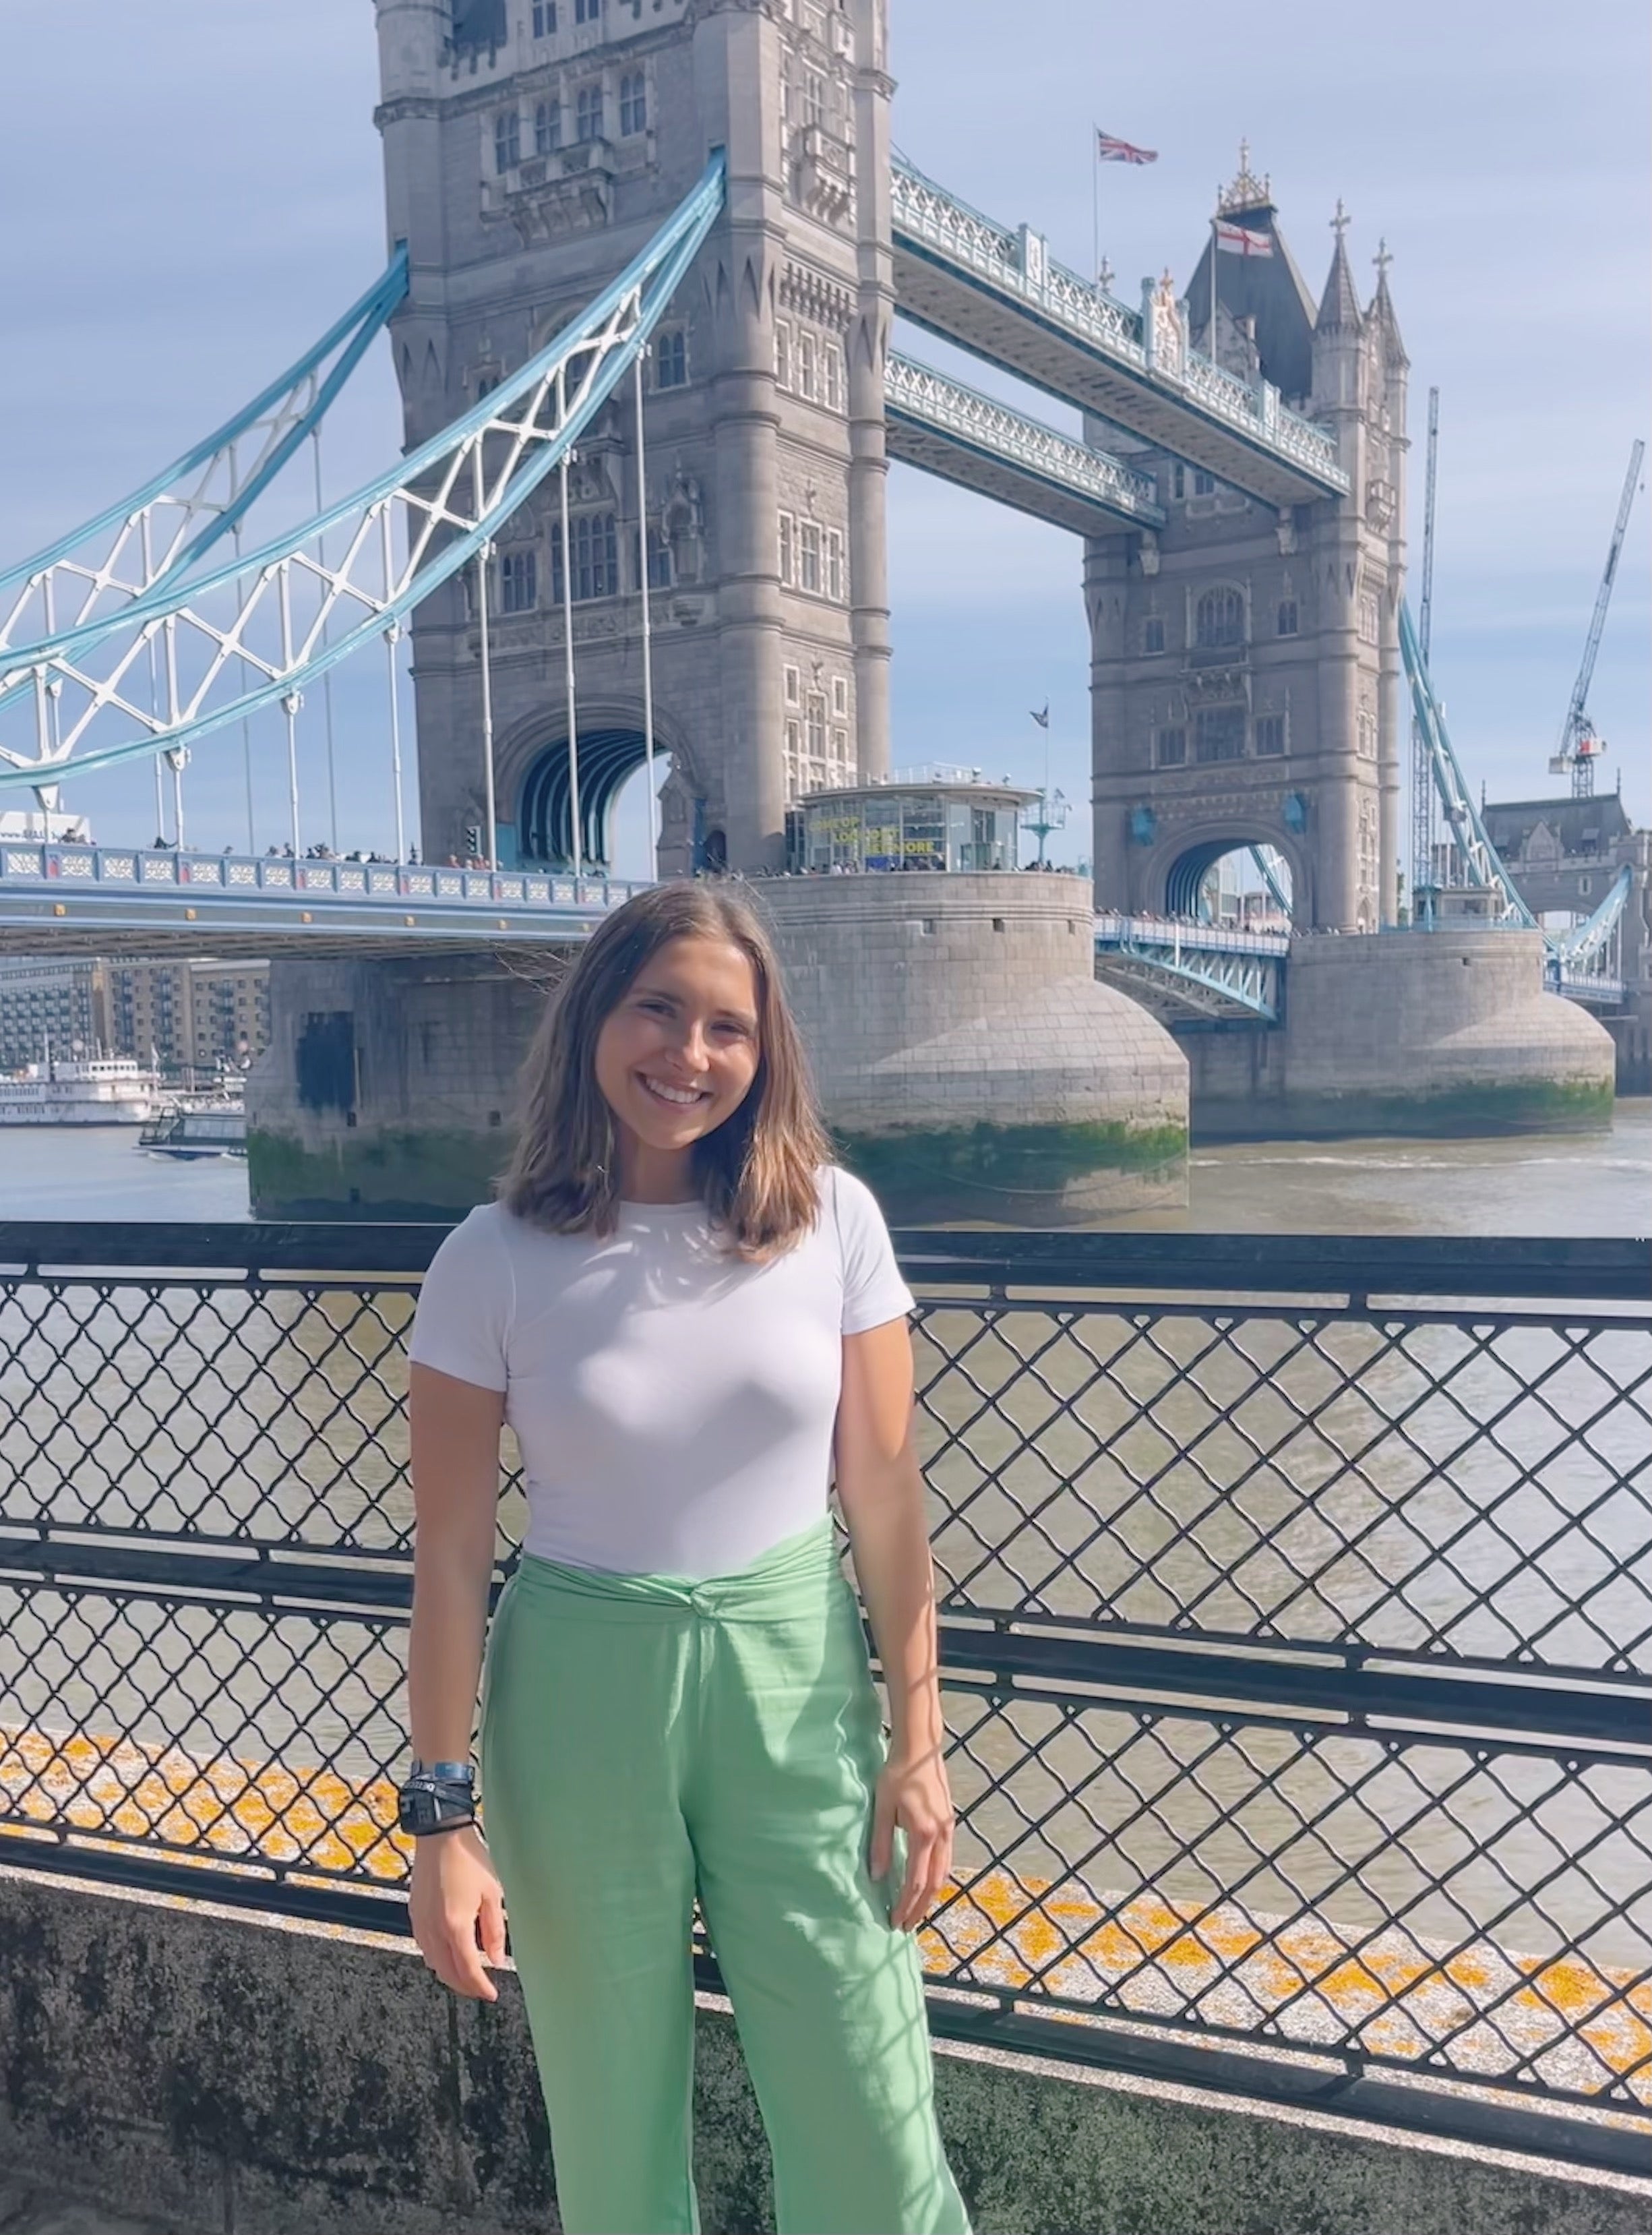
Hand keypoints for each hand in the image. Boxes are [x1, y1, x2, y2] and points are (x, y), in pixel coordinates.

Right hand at [408, 1823, 506, 1998]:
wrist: (440, 1836)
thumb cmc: (470, 1861)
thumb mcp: (492, 1893)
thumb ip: (494, 1930)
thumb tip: (496, 1960)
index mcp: (455, 1925)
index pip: (467, 1970)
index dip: (480, 1986)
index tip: (492, 1994)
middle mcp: (433, 1930)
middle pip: (447, 1973)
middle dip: (465, 1986)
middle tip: (482, 1988)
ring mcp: (420, 1923)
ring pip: (433, 1963)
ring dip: (451, 1974)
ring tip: (469, 1972)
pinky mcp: (414, 1914)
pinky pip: (425, 1947)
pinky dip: (438, 1958)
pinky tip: (451, 1951)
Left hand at [870, 1740, 953, 1932]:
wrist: (919, 1749)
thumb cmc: (896, 1775)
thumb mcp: (882, 1809)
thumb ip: (881, 1844)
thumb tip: (877, 1876)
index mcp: (924, 1833)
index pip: (915, 1881)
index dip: (905, 1904)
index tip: (895, 1921)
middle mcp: (941, 1835)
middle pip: (934, 1883)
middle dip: (920, 1907)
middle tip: (906, 1925)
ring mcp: (949, 1829)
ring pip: (943, 1873)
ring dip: (930, 1895)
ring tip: (916, 1911)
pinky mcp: (949, 1822)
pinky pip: (946, 1859)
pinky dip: (937, 1877)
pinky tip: (927, 1883)